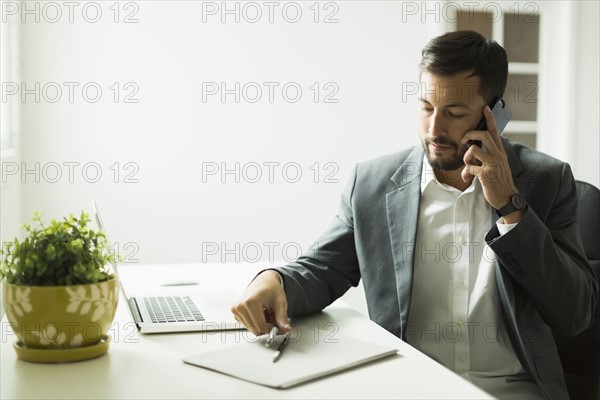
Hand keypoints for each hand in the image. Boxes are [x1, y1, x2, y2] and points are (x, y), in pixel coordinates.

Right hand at [230, 270, 290, 335]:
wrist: (264, 281)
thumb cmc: (271, 289)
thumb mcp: (280, 302)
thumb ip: (282, 318)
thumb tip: (286, 329)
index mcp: (250, 302)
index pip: (260, 327)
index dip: (271, 328)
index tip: (277, 324)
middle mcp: (240, 306)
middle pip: (255, 330)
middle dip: (266, 327)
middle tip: (272, 316)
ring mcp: (236, 309)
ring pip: (251, 329)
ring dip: (260, 325)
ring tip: (265, 313)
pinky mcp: (235, 312)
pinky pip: (247, 325)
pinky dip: (255, 322)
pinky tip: (259, 313)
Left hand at [461, 106, 522, 222]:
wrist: (507, 198)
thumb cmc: (499, 182)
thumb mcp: (496, 165)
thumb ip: (486, 157)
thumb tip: (471, 153)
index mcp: (499, 151)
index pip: (494, 131)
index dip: (489, 119)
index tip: (485, 108)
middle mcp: (497, 155)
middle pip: (482, 134)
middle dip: (469, 134)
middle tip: (463, 141)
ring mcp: (493, 164)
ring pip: (473, 149)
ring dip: (466, 157)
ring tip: (468, 165)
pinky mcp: (487, 174)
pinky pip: (470, 167)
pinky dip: (465, 173)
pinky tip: (467, 178)